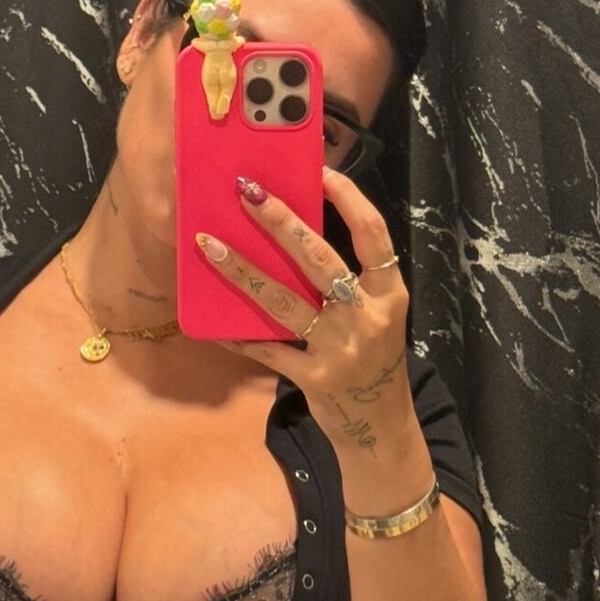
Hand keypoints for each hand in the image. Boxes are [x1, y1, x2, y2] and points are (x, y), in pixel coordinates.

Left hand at [195, 169, 413, 459]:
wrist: (381, 428)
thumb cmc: (373, 362)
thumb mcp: (376, 317)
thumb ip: (350, 284)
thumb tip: (295, 236)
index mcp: (390, 294)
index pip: (372, 234)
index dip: (348, 199)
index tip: (319, 172)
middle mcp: (368, 317)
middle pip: (319, 259)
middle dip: (281, 222)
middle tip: (248, 192)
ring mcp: (341, 350)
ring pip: (284, 301)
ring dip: (243, 271)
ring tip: (209, 245)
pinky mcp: (315, 379)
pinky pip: (269, 351)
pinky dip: (241, 337)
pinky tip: (215, 325)